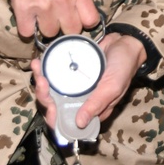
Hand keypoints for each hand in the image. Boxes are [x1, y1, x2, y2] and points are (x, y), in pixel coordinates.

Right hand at [0, 0, 98, 37]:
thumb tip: (83, 13)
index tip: (78, 20)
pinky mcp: (23, 9)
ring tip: (40, 14)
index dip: (85, 23)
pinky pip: (27, 33)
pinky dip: (26, 27)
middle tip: (57, 18)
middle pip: (71, 31)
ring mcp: (43, 6)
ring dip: (45, 27)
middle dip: (65, 27)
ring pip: (49, 33)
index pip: (91, 20)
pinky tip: (27, 16)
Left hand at [32, 32, 146, 129]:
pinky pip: (54, 74)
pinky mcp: (71, 72)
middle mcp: (81, 101)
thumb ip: (97, 104)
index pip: (69, 122)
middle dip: (44, 96)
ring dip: (41, 82)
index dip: (55, 118)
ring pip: (52, 91)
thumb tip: (79, 123)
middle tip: (41, 81)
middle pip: (55, 106)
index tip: (50, 106)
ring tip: (37, 68)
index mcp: (92, 110)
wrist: (126, 41)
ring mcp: (75, 86)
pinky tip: (39, 62)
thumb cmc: (124, 66)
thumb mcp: (113, 86)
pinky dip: (44, 70)